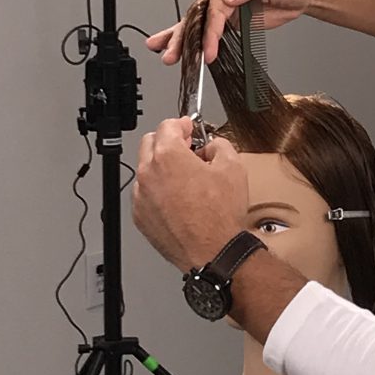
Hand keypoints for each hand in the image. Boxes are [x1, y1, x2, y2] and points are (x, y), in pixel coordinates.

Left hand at [132, 117, 247, 271]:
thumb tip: (214, 146)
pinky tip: (178, 198)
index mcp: (168, 156)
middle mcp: (148, 173)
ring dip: (162, 167)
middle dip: (168, 140)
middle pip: (150, 142)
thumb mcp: (233, 168)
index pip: (167, 125)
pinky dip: (158, 190)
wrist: (213, 252)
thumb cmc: (220, 215)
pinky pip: (145, 194)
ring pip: (146, 170)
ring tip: (186, 177)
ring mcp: (141, 196)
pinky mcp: (140, 217)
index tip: (188, 127)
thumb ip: (220, 146)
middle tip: (187, 147)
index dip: (181, 123)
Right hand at [145, 0, 318, 64]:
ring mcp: (222, 2)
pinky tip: (174, 47)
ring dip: (179, 39)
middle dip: (185, 36)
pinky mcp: (227, 17)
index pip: (215, 3)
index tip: (209, 46)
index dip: (211, 27)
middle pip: (198, 13)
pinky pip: (205, 28)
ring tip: (168, 55)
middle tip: (175, 54)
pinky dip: (189, 39)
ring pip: (196, 22)